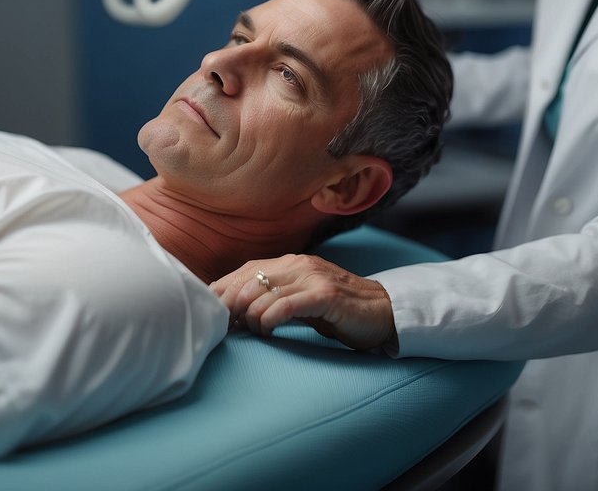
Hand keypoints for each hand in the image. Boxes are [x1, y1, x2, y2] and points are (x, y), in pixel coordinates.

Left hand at [210, 255, 397, 352]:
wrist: (382, 312)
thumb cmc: (337, 310)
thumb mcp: (299, 300)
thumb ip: (271, 298)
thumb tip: (233, 312)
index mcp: (287, 263)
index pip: (242, 273)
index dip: (223, 294)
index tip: (214, 317)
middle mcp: (296, 264)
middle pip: (246, 283)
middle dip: (231, 310)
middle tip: (231, 331)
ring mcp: (311, 277)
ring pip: (261, 295)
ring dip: (250, 319)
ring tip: (256, 333)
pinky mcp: (325, 295)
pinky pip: (284, 306)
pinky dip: (269, 320)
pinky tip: (269, 332)